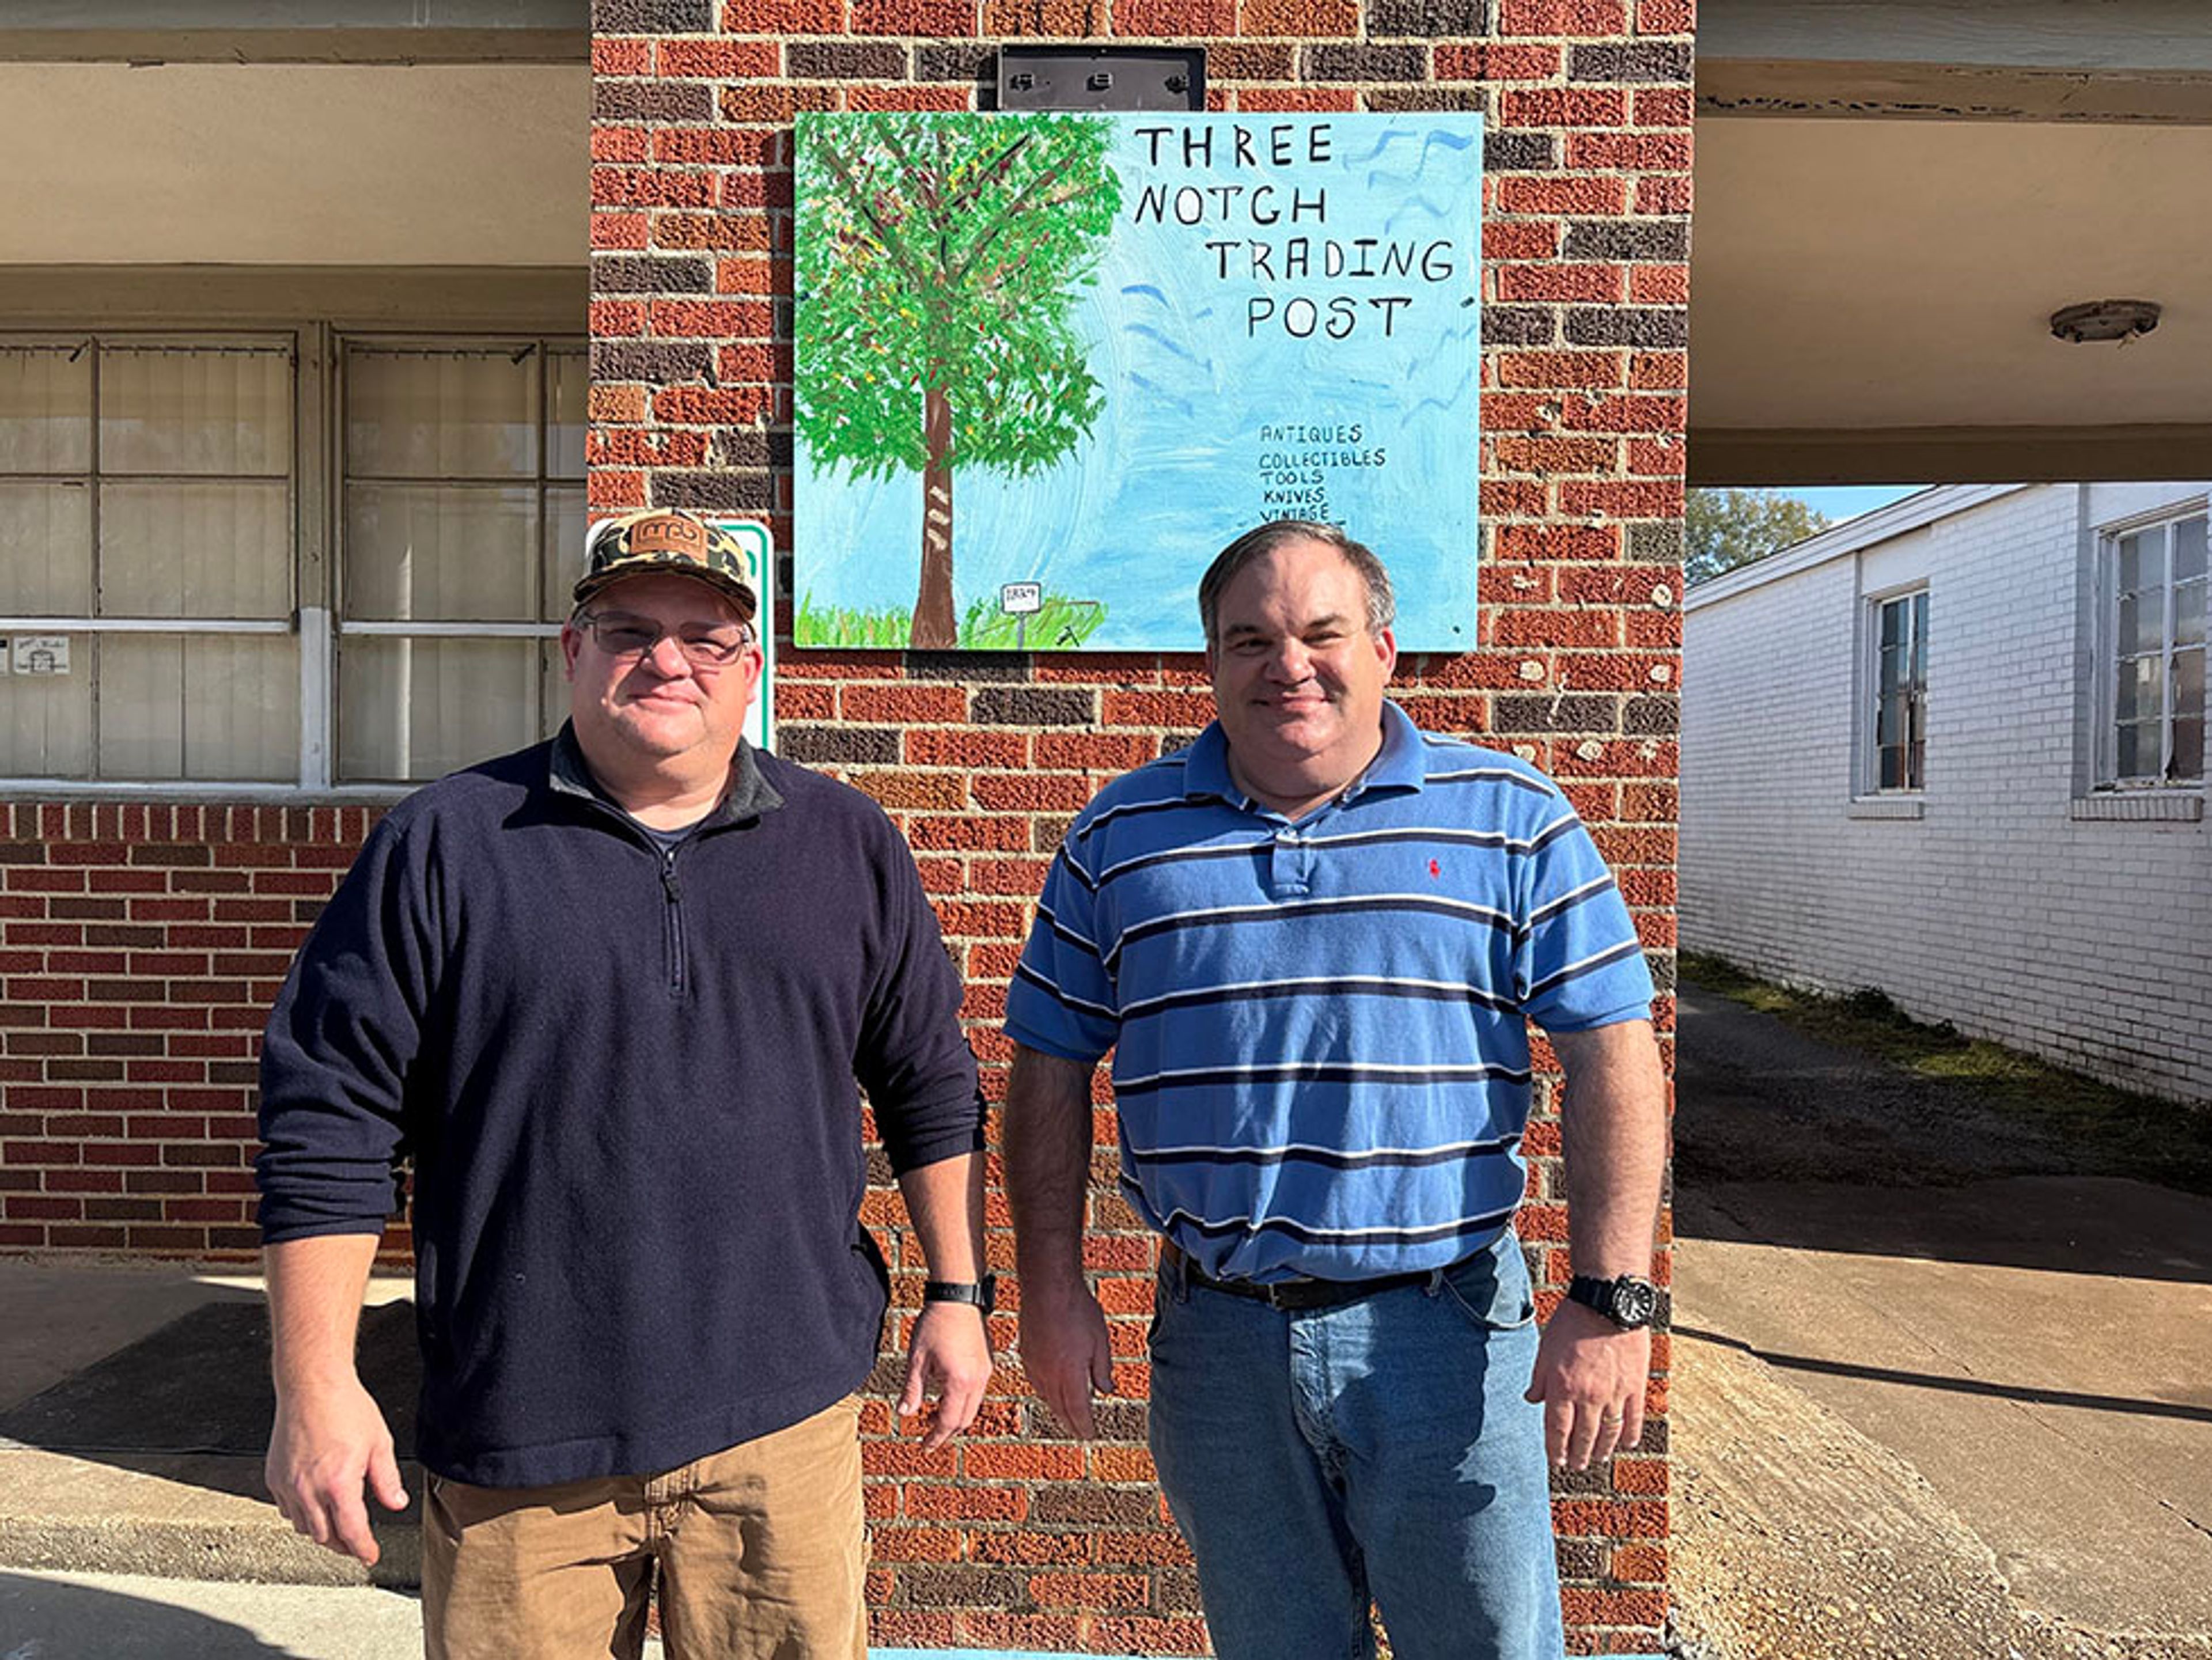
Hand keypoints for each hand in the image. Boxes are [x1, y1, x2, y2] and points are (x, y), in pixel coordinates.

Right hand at [265, 1375, 408, 1563]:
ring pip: (304, 1527)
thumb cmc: (346, 1408)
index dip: (363, 1549)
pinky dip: (302, 1515)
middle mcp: (309, 1489)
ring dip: (322, 1532)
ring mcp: (288, 1485)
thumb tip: (396, 1504)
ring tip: (338, 1527)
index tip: (370, 1556)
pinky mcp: (274, 1477)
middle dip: (344, 1545)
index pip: (352, 1532)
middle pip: (326, 1537)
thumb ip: (387, 1479)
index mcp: (339, 1484)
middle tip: (357, 1543)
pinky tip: (315, 1507)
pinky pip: (287, 1510)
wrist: (311, 1386)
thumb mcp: (379, 1443)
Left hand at [897, 1301, 993, 1450]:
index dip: (935, 1437)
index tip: (924, 1447)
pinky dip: (963, 1401)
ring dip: (955, 1416)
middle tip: (928, 1436)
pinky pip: (977, 1392)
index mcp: (960, 1382)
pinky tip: (947, 1395)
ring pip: (973, 1406)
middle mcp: (978, 1380)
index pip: (949, 1421)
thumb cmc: (936, 1324)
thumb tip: (904, 1414)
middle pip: (965, 1419)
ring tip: (934, 1416)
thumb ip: (912, 1389)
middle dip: (947, 1431)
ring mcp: (986, 1371)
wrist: (959, 1296)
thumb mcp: (917, 1358)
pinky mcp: (987, 1362)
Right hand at [1017, 1280, 1113, 1438]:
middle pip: (1060, 1408)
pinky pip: (1035, 1382)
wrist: (1047, 1287)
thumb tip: (1106, 1390)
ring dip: (1058, 1409)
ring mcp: (1034, 1364)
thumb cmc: (1076, 1309)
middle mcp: (1049, 1375)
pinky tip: (1050, 1390)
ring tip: (1066, 1416)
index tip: (1089, 1435)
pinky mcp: (1026, 1353)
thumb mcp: (1100, 1340)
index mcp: (1070, 1374)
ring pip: (1046, 1396)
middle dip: (1071, 1423)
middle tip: (1079, 1432)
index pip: (1077, 1410)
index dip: (1084, 1426)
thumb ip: (1102, 1369)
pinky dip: (1045, 1392)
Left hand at [1524, 1299, 1650, 1469]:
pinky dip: (1630, 1434)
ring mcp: (1615, 1393)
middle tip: (1576, 1465)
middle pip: (1583, 1436)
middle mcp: (1589, 1396)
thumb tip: (1532, 1401)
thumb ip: (1539, 1378)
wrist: (1607, 1302)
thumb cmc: (1572, 1322)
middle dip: (1578, 1455)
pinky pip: (1634, 1418)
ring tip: (1598, 1458)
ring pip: (1609, 1432)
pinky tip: (1626, 1444)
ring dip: (1602, 1449)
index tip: (1555, 1461)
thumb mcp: (1545, 1348)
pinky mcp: (1636, 1385)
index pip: (1557, 1429)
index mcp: (1563, 1387)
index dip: (1556, 1449)